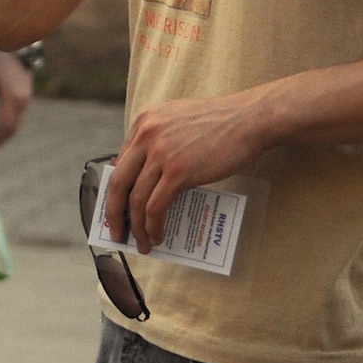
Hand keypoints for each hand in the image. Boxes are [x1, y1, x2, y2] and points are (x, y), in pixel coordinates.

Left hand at [0, 49, 31, 151]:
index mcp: (11, 99)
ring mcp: (26, 100)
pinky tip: (1, 128)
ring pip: (17, 125)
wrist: (17, 50)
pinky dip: (10, 126)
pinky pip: (19, 117)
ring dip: (6, 135)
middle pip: (12, 129)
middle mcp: (22, 103)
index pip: (3, 127)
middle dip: (0, 141)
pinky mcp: (27, 97)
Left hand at [103, 93, 271, 253]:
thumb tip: (145, 177)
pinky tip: (158, 235)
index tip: (117, 208)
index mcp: (144, 121)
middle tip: (115, 231)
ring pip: (136, 199)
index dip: (117, 190)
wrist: (249, 119)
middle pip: (118, 182)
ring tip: (142, 242)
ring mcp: (161, 153)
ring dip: (136, 227)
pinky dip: (153, 226)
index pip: (120, 162)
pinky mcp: (178, 171)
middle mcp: (146, 135)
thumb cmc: (221, 123)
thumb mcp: (178, 122)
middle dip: (113, 212)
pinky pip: (156, 206)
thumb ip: (158, 141)